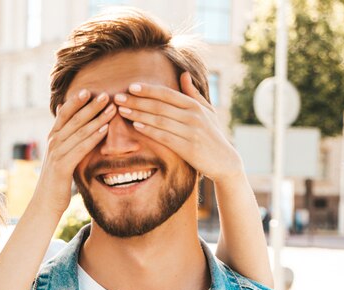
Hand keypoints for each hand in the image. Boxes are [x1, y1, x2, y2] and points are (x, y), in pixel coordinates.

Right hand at [33, 89, 116, 213]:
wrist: (45, 202)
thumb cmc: (56, 179)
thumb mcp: (59, 155)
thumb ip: (63, 137)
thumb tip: (63, 117)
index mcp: (53, 138)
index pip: (65, 114)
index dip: (76, 101)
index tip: (90, 90)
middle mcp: (53, 142)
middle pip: (74, 119)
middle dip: (91, 106)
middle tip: (106, 94)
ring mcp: (57, 153)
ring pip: (79, 131)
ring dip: (97, 118)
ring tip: (111, 108)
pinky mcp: (62, 166)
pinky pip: (80, 148)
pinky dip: (93, 137)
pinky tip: (105, 130)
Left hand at [115, 73, 243, 184]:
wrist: (224, 160)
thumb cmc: (212, 135)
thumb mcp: (207, 111)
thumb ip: (193, 94)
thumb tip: (183, 74)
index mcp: (195, 106)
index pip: (167, 94)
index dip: (148, 90)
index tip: (131, 86)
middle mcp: (193, 116)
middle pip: (159, 106)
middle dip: (137, 101)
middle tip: (118, 97)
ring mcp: (190, 132)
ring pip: (159, 120)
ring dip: (139, 114)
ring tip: (122, 110)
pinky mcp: (187, 148)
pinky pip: (164, 136)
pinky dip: (149, 130)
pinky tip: (136, 125)